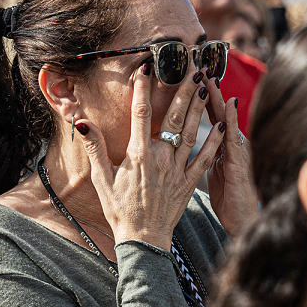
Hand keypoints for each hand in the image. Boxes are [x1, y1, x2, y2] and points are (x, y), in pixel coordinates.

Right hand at [74, 64, 224, 250]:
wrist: (143, 239)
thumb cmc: (119, 209)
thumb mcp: (102, 178)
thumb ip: (95, 147)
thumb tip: (82, 122)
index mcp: (139, 154)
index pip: (141, 113)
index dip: (144, 89)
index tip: (147, 68)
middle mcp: (161, 158)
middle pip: (175, 117)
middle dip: (184, 89)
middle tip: (193, 67)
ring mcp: (178, 169)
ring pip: (193, 132)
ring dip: (200, 107)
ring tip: (207, 85)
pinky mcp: (190, 182)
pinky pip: (205, 158)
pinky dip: (215, 141)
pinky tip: (224, 125)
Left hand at [203, 80, 256, 235]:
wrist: (243, 220)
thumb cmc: (227, 196)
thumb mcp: (211, 171)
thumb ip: (203, 153)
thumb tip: (186, 142)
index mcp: (218, 145)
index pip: (207, 115)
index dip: (199, 96)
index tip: (190, 76)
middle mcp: (228, 144)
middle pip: (215, 112)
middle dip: (207, 89)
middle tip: (200, 66)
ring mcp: (236, 152)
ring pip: (226, 120)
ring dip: (219, 98)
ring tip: (211, 78)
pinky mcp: (239, 164)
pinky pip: (234, 139)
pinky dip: (231, 121)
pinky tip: (230, 105)